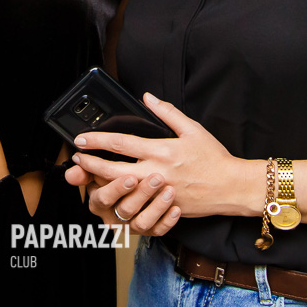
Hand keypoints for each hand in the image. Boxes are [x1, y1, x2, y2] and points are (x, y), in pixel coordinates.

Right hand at [64, 161, 180, 234]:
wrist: (134, 193)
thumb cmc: (115, 179)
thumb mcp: (97, 174)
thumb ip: (85, 172)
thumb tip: (71, 174)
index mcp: (99, 202)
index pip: (104, 198)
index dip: (116, 188)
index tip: (130, 176)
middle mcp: (114, 217)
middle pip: (126, 209)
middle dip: (141, 193)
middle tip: (156, 178)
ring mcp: (132, 226)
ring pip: (143, 222)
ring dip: (157, 207)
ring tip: (169, 191)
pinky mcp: (148, 231)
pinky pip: (158, 231)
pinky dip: (168, 221)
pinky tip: (176, 208)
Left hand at [70, 92, 262, 221]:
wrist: (231, 186)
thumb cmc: (213, 158)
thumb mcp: (192, 129)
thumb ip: (167, 112)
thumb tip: (148, 98)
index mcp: (161, 150)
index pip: (121, 143)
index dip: (98, 140)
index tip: (82, 138)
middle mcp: (156, 172)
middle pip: (114, 170)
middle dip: (91, 164)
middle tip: (76, 158)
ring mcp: (159, 193)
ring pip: (121, 192)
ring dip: (101, 184)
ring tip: (88, 176)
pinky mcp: (163, 208)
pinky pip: (135, 207)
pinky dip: (120, 202)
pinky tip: (111, 196)